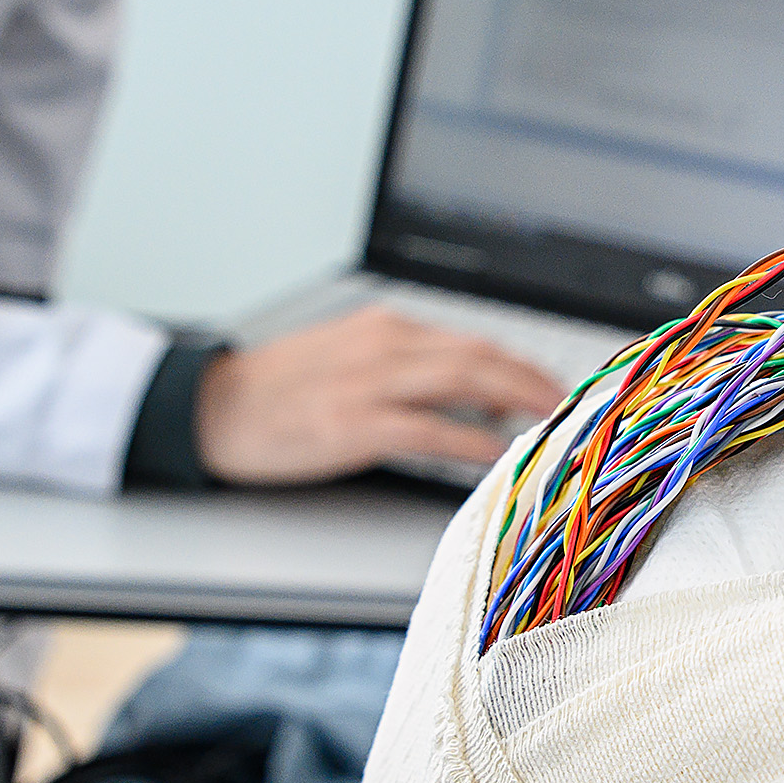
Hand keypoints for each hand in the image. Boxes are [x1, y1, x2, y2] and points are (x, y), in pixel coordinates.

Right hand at [194, 308, 566, 485]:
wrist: (209, 406)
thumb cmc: (276, 390)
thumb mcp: (346, 358)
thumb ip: (406, 369)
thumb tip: (471, 393)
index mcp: (385, 328)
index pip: (473, 342)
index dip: (522, 366)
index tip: (556, 388)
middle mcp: (384, 346)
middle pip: (482, 357)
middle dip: (535, 382)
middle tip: (573, 408)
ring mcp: (369, 384)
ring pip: (466, 384)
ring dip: (519, 403)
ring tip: (553, 426)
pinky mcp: (353, 424)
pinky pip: (431, 430)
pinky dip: (472, 440)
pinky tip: (499, 453)